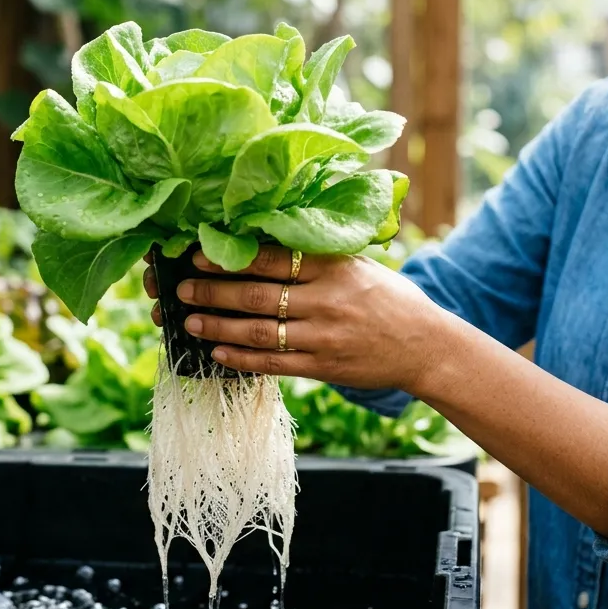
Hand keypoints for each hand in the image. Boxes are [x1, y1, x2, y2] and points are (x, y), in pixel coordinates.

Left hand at [142, 246, 449, 393]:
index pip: (271, 260)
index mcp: (332, 267)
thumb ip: (316, 255)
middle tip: (181, 289)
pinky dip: (242, 359)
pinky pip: (274, 364)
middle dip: (212, 293)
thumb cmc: (388, 298)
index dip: (230, 258)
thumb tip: (259, 241)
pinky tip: (217, 355)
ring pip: (259, 333)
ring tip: (188, 324)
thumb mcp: (357, 265)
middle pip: (256, 296)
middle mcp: (326, 301)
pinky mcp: (323, 367)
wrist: (426, 346)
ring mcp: (324, 337)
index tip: (197, 254)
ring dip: (219, 329)